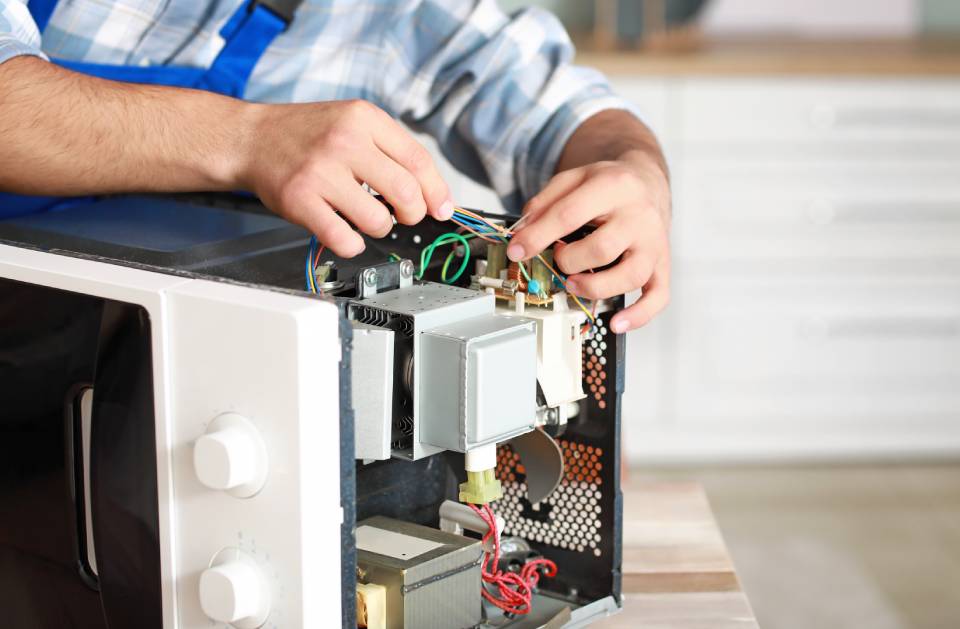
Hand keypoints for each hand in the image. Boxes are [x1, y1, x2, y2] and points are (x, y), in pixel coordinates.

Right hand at [241, 99, 452, 255]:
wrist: (252, 138)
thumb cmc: (308, 135)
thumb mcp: (353, 124)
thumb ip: (393, 151)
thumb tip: (434, 197)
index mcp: (364, 119)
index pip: (418, 161)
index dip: (437, 192)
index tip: (442, 209)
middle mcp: (344, 141)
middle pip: (406, 193)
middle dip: (412, 214)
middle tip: (402, 215)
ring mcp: (321, 171)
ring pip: (378, 220)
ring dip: (379, 228)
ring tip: (365, 217)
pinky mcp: (300, 200)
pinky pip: (344, 238)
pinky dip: (353, 244)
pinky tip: (347, 233)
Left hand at [506, 151, 670, 332]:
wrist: (647, 183)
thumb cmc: (608, 185)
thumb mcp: (574, 178)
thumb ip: (544, 201)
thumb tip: (522, 232)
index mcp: (612, 186)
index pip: (569, 215)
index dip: (537, 237)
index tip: (517, 251)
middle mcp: (638, 215)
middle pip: (602, 249)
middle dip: (569, 261)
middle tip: (558, 258)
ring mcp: (654, 242)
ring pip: (630, 276)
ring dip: (594, 287)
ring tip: (574, 283)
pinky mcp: (662, 263)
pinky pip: (658, 295)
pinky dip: (638, 315)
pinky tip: (616, 323)